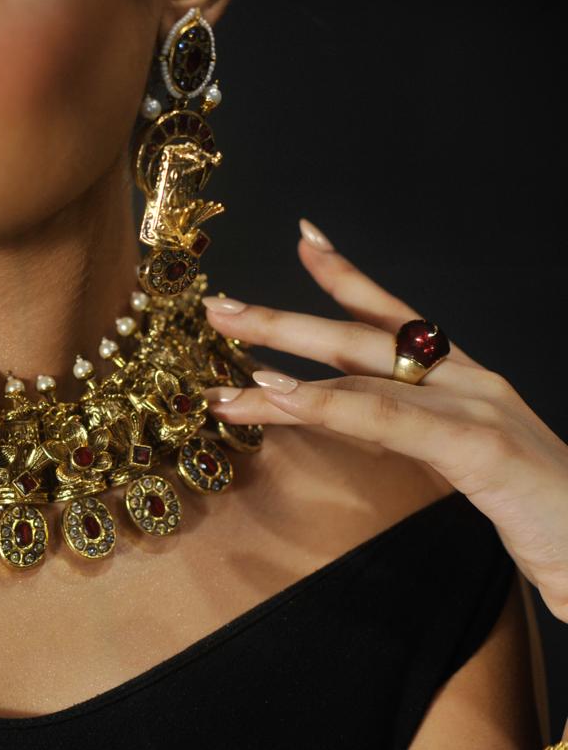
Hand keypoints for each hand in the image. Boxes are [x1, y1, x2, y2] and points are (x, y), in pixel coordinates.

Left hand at [200, 219, 567, 620]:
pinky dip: (330, 406)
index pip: (395, 316)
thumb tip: (328, 413)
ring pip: (361, 377)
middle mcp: (469, 379)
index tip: (303, 239)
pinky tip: (280, 399)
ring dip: (285, 371)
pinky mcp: (479, 446)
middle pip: (360, 338)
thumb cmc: (532, 509)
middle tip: (218, 307)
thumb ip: (397, 432)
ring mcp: (476, 405)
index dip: (346, 277)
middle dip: (283, 321)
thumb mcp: (452, 461)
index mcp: (463, 379)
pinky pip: (389, 420)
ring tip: (224, 376)